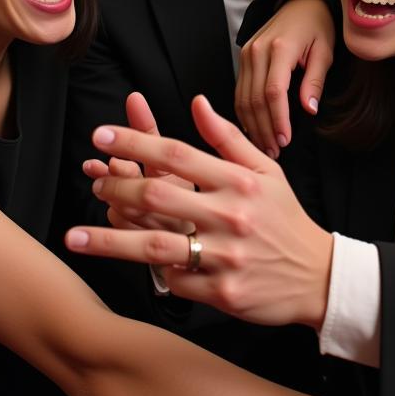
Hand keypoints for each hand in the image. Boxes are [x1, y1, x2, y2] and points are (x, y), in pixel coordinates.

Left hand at [67, 94, 333, 327]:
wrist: (318, 276)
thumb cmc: (285, 219)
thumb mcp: (266, 170)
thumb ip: (227, 138)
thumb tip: (197, 103)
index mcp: (240, 180)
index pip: (177, 153)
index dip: (135, 141)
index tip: (101, 135)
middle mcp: (232, 215)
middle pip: (159, 194)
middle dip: (117, 186)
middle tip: (93, 181)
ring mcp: (226, 256)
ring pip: (155, 245)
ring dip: (110, 240)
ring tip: (75, 236)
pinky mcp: (223, 292)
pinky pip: (176, 281)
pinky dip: (156, 273)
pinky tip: (137, 265)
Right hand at [235, 0, 334, 156]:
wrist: (302, 3)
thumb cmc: (318, 27)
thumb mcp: (325, 51)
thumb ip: (315, 81)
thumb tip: (309, 110)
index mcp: (280, 48)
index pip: (274, 92)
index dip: (278, 120)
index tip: (285, 141)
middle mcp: (258, 50)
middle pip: (254, 99)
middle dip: (263, 129)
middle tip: (275, 152)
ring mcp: (247, 53)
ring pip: (243, 97)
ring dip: (252, 125)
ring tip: (265, 147)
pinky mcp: (243, 57)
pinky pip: (239, 90)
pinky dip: (244, 113)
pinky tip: (254, 129)